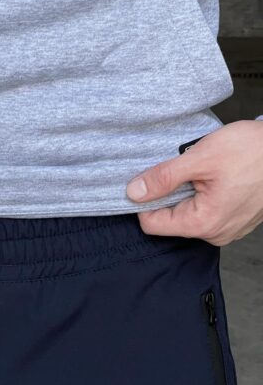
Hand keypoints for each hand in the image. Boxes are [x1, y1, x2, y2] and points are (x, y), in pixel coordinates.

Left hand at [125, 120, 262, 245]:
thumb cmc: (253, 151)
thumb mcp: (200, 158)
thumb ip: (163, 177)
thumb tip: (134, 192)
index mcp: (203, 223)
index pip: (152, 224)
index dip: (143, 201)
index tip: (146, 180)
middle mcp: (215, 233)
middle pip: (169, 219)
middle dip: (168, 193)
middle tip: (183, 169)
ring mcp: (227, 229)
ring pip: (188, 213)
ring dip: (187, 192)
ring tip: (204, 171)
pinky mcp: (235, 220)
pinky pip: (206, 211)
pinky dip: (203, 193)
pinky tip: (215, 176)